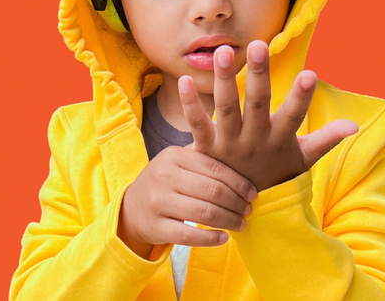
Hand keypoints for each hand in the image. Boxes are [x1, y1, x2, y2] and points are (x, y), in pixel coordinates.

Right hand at [117, 145, 256, 257]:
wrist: (131, 208)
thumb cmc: (165, 182)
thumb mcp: (178, 161)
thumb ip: (203, 153)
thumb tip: (238, 144)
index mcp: (173, 156)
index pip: (215, 168)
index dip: (238, 182)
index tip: (252, 193)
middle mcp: (164, 177)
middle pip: (212, 191)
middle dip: (236, 203)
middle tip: (248, 210)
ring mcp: (158, 202)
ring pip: (204, 214)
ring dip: (229, 221)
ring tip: (241, 224)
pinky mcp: (156, 227)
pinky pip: (189, 236)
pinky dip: (211, 239)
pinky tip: (224, 238)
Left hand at [178, 40, 358, 190]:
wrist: (240, 206)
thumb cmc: (275, 172)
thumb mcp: (302, 159)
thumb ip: (326, 139)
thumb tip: (354, 125)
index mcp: (279, 139)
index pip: (293, 116)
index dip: (301, 97)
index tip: (310, 73)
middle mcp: (253, 139)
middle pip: (256, 104)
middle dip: (259, 75)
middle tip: (258, 45)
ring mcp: (228, 144)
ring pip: (226, 109)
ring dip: (224, 80)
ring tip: (223, 51)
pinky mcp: (206, 148)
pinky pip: (196, 124)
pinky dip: (189, 104)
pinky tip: (184, 80)